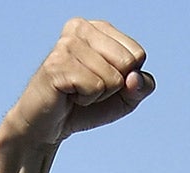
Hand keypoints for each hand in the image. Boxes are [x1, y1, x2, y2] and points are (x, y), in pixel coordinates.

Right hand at [0, 19, 153, 149]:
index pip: (137, 54)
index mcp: (97, 28)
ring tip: (76, 92)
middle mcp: (80, 29)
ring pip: (112, 77)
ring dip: (97, 95)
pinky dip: (86, 100)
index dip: (126, 79)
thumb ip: (142, 86)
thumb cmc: (84, 107)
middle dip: (113, 87)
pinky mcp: (57, 65)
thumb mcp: (124, 97)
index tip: (101, 82)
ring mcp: (66, 45)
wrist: (47, 127)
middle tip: (87, 89)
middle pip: (127, 63)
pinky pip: (95, 87)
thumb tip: (134, 78)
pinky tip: (68, 96)